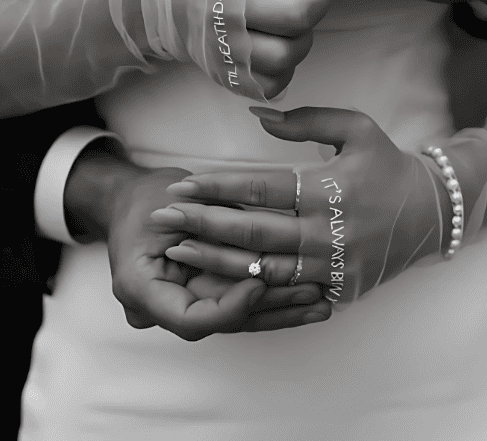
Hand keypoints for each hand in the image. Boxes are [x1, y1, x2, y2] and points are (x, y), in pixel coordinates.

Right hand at [65, 148, 330, 339]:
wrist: (131, 202)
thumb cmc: (148, 198)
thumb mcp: (172, 203)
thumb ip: (207, 223)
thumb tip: (251, 239)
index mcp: (140, 288)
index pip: (190, 319)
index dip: (230, 306)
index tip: (260, 282)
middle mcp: (160, 310)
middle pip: (222, 322)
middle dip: (270, 308)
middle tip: (312, 296)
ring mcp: (184, 306)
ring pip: (238, 319)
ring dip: (282, 310)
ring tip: (322, 303)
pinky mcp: (205, 296)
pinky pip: (241, 305)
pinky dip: (274, 300)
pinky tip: (309, 301)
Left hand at [154, 107, 449, 303]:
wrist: (432, 216)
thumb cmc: (388, 165)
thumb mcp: (356, 128)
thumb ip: (306, 120)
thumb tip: (258, 115)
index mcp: (330, 188)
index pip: (260, 189)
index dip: (216, 187)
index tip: (182, 183)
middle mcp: (329, 232)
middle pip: (253, 232)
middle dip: (203, 224)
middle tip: (164, 217)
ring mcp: (333, 267)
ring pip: (263, 268)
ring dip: (216, 260)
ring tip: (179, 250)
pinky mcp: (339, 290)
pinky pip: (287, 291)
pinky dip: (251, 285)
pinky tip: (219, 280)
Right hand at [242, 0, 383, 97]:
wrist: (165, 1)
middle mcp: (232, 5)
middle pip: (300, 15)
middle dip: (316, 3)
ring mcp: (228, 45)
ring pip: (290, 54)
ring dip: (301, 39)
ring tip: (287, 24)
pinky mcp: (229, 75)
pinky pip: (276, 82)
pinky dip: (284, 68)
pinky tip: (273, 45)